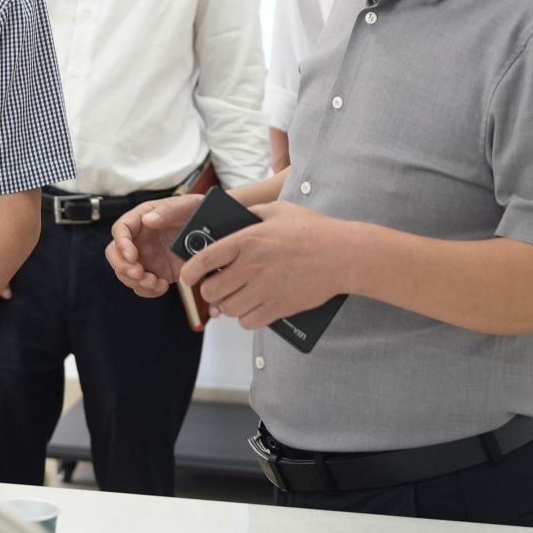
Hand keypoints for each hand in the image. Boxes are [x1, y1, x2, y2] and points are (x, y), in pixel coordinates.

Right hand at [109, 195, 202, 296]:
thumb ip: (168, 211)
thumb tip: (148, 220)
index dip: (122, 244)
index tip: (133, 256)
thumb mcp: (187, 205)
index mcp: (142, 218)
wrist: (215, 232)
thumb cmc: (198, 212)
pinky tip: (163, 286)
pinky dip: (148, 291)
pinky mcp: (156, 272)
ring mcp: (146, 257)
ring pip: (125, 273)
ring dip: (136, 282)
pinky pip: (142, 286)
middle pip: (115, 254)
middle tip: (140, 274)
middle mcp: (139, 239)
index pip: (120, 229)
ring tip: (155, 283)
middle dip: (123, 267)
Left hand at [178, 201, 355, 329]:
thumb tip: (230, 221)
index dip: (190, 271)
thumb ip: (250, 214)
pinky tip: (250, 309)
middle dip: (209, 291)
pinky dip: (246, 319)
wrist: (345, 255)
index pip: (204, 260)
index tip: (187, 276)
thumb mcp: (277, 210)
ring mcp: (265, 290)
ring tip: (232, 298)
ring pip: (229, 309)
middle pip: (212, 290)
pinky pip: (249, 322)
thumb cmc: (313, 229)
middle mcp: (251, 267)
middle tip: (214, 287)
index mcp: (246, 240)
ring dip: (227, 305)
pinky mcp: (280, 307)